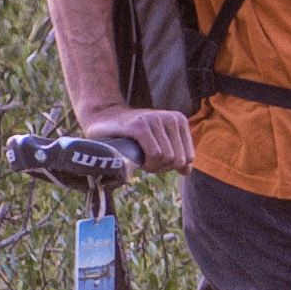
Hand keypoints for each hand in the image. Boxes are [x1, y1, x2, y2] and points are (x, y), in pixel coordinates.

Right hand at [80, 104, 194, 173]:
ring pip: (167, 158)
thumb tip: (187, 171)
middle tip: (145, 161)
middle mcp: (170, 118)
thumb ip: (174, 154)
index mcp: (179, 120)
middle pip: (178, 160)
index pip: (188, 157)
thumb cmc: (131, 134)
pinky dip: (147, 163)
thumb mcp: (157, 141)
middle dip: (161, 167)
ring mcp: (155, 120)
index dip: (171, 166)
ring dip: (152, 166)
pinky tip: (137, 159)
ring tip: (140, 158)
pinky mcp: (140, 125)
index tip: (155, 162)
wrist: (102, 117)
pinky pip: (155, 154)